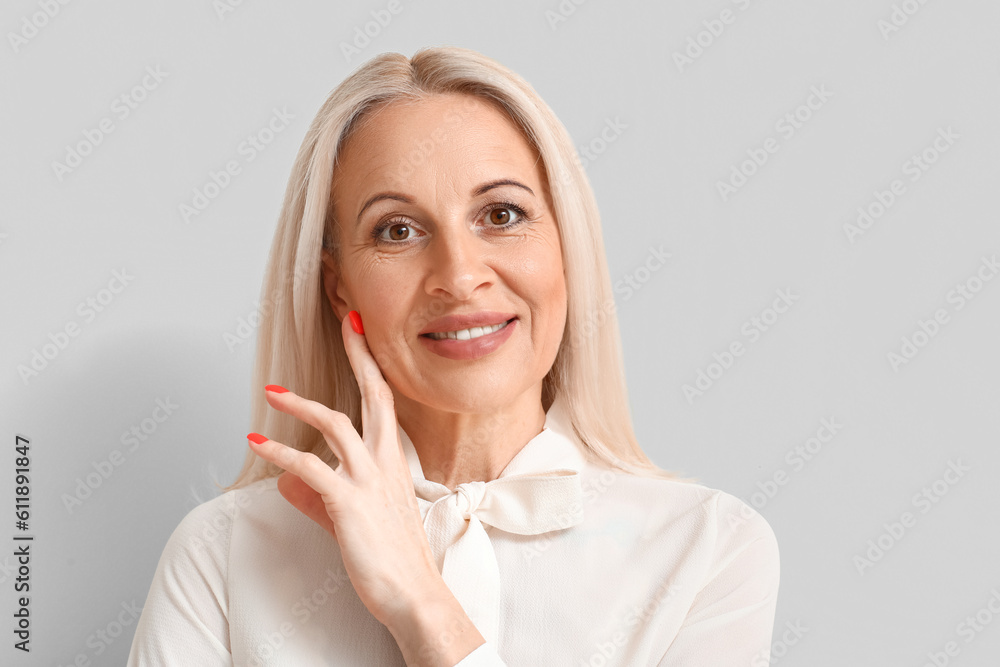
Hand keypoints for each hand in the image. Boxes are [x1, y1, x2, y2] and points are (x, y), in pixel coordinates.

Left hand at [245, 312, 445, 629]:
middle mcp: (386, 462)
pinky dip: (280, 452)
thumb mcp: (354, 519)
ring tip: (274, 392)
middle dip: (359, 355)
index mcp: (394, 462)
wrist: (414, 594)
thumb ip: (319, 497)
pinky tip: (259, 444)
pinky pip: (309, 467)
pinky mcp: (348, 502)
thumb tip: (288, 484)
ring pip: (336, 423)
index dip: (372, 366)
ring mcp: (369, 480)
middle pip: (374, 394)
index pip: (386, 402)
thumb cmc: (393, 559)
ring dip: (301, 404)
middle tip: (347, 321)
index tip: (362, 334)